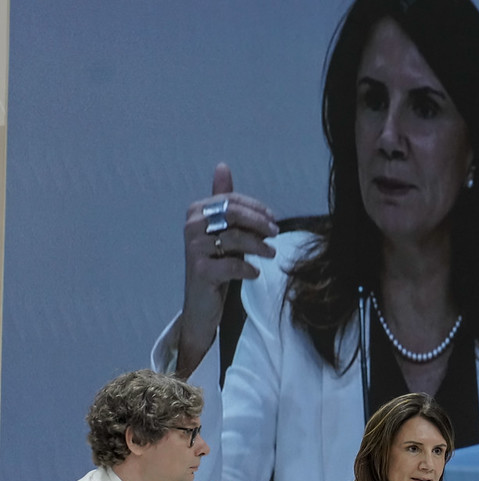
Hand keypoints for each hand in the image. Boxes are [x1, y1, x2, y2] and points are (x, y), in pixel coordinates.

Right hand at [177, 163, 279, 377]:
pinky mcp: (200, 271)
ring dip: (259, 246)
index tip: (273, 219)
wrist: (202, 304)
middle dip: (260, 223)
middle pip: (234, 214)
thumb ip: (225, 202)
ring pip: (235, 238)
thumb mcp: (223, 231)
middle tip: (276, 234)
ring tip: (271, 254)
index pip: (232, 200)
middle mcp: (191, 226)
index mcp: (196, 211)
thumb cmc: (216, 264)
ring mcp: (193, 249)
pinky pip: (232, 264)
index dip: (256, 208)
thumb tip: (222, 166)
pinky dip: (247, 268)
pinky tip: (254, 273)